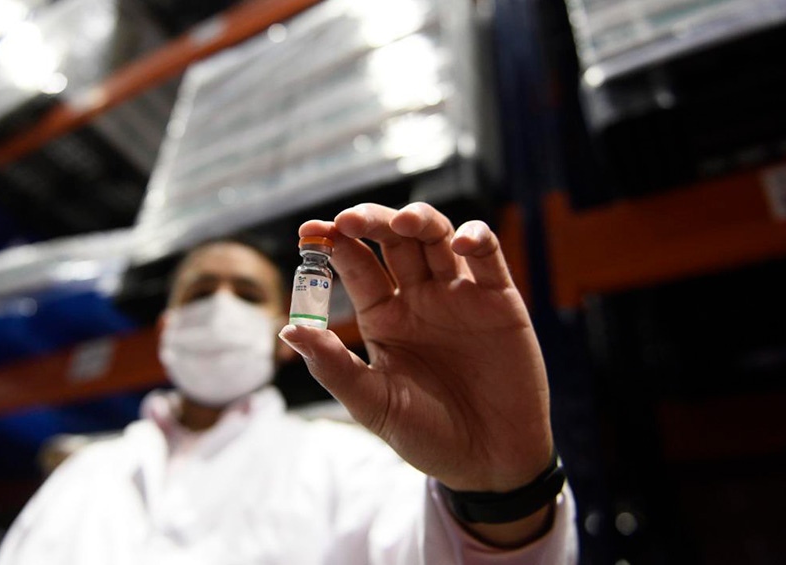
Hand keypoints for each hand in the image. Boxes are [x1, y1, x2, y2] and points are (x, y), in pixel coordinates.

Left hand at [279, 202, 553, 495]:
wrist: (489, 462)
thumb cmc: (428, 435)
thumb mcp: (374, 404)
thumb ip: (333, 366)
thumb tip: (286, 330)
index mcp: (383, 316)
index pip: (355, 264)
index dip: (334, 243)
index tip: (310, 231)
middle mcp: (418, 297)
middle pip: (393, 240)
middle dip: (371, 222)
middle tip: (348, 221)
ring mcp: (459, 295)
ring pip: (437, 237)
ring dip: (420, 219)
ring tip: (403, 221)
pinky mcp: (499, 300)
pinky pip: (488, 258)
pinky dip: (477, 239)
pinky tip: (461, 243)